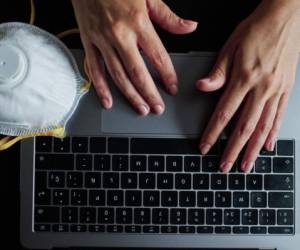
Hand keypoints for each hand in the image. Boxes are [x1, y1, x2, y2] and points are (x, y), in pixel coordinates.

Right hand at [71, 0, 196, 114]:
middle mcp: (120, 35)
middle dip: (149, 93)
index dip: (167, 75)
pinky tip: (108, 101)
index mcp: (138, 23)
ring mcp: (102, 41)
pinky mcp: (88, 42)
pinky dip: (101, 87)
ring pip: (117, 75)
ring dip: (130, 95)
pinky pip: (94, 69)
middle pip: (137, 72)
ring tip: (140, 109)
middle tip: (157, 108)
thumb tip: (189, 27)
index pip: (158, 56)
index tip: (173, 88)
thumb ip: (168, 17)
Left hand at [197, 0, 299, 172]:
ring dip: (253, 149)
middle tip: (225, 167)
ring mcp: (276, 91)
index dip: (213, 133)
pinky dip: (272, 134)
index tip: (205, 147)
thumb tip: (202, 87)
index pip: (224, 114)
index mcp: (244, 79)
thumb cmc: (256, 30)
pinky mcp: (286, 89)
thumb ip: (218, 72)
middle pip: (244, 127)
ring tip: (247, 165)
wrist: (285, 16)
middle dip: (233, 150)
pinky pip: (279, 116)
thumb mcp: (230, 47)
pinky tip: (267, 146)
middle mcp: (262, 88)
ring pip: (263, 127)